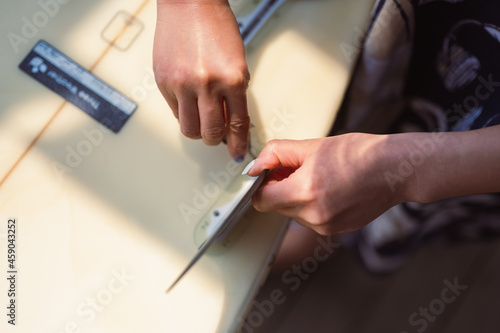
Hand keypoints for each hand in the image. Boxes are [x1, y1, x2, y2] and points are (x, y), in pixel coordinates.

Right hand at [153, 0, 249, 159]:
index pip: (237, 124)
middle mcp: (207, 84)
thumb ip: (235, 93)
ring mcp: (182, 84)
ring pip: (189, 129)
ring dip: (198, 132)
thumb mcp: (238, 61)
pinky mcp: (163, 81)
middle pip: (211, 133)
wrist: (189, 3)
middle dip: (216, 140)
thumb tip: (230, 121)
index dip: (238, 143)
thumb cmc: (216, 27)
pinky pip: (173, 111)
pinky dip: (183, 113)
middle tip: (218, 136)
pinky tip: (189, 102)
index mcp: (232, 78)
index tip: (237, 152)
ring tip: (202, 121)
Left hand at [246, 134, 405, 234]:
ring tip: (320, 177)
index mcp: (304, 192)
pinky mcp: (337, 231)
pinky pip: (311, 219)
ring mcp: (326, 227)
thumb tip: (255, 166)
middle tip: (298, 168)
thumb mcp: (312, 146)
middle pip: (276, 207)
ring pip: (294, 214)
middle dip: (281, 188)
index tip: (271, 172)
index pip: (260, 200)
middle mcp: (313, 216)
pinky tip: (331, 189)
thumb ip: (277, 154)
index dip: (262, 184)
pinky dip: (313, 206)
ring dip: (297, 197)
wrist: (396, 170)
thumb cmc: (359, 153)